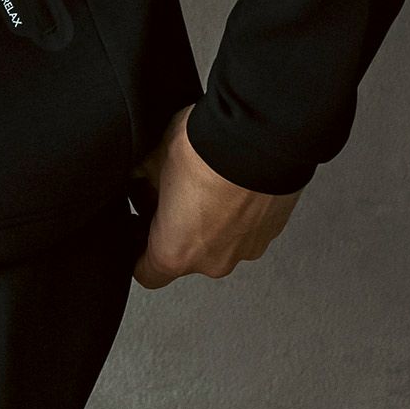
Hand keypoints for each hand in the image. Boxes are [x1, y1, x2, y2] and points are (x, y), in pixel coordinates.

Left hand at [129, 103, 303, 287]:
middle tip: (176, 190)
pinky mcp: (271, 231)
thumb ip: (144, 179)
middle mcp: (213, 261)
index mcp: (175, 252)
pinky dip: (239, 210)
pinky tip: (233, 181)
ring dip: (212, 218)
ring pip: (219, 241)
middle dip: (178, 225)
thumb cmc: (204, 149)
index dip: (138, 249)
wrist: (258, 135)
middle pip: (186, 254)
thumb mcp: (154, 157)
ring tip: (209, 180)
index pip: (147, 273)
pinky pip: (247, 228)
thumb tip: (142, 179)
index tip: (139, 228)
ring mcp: (246, 249)